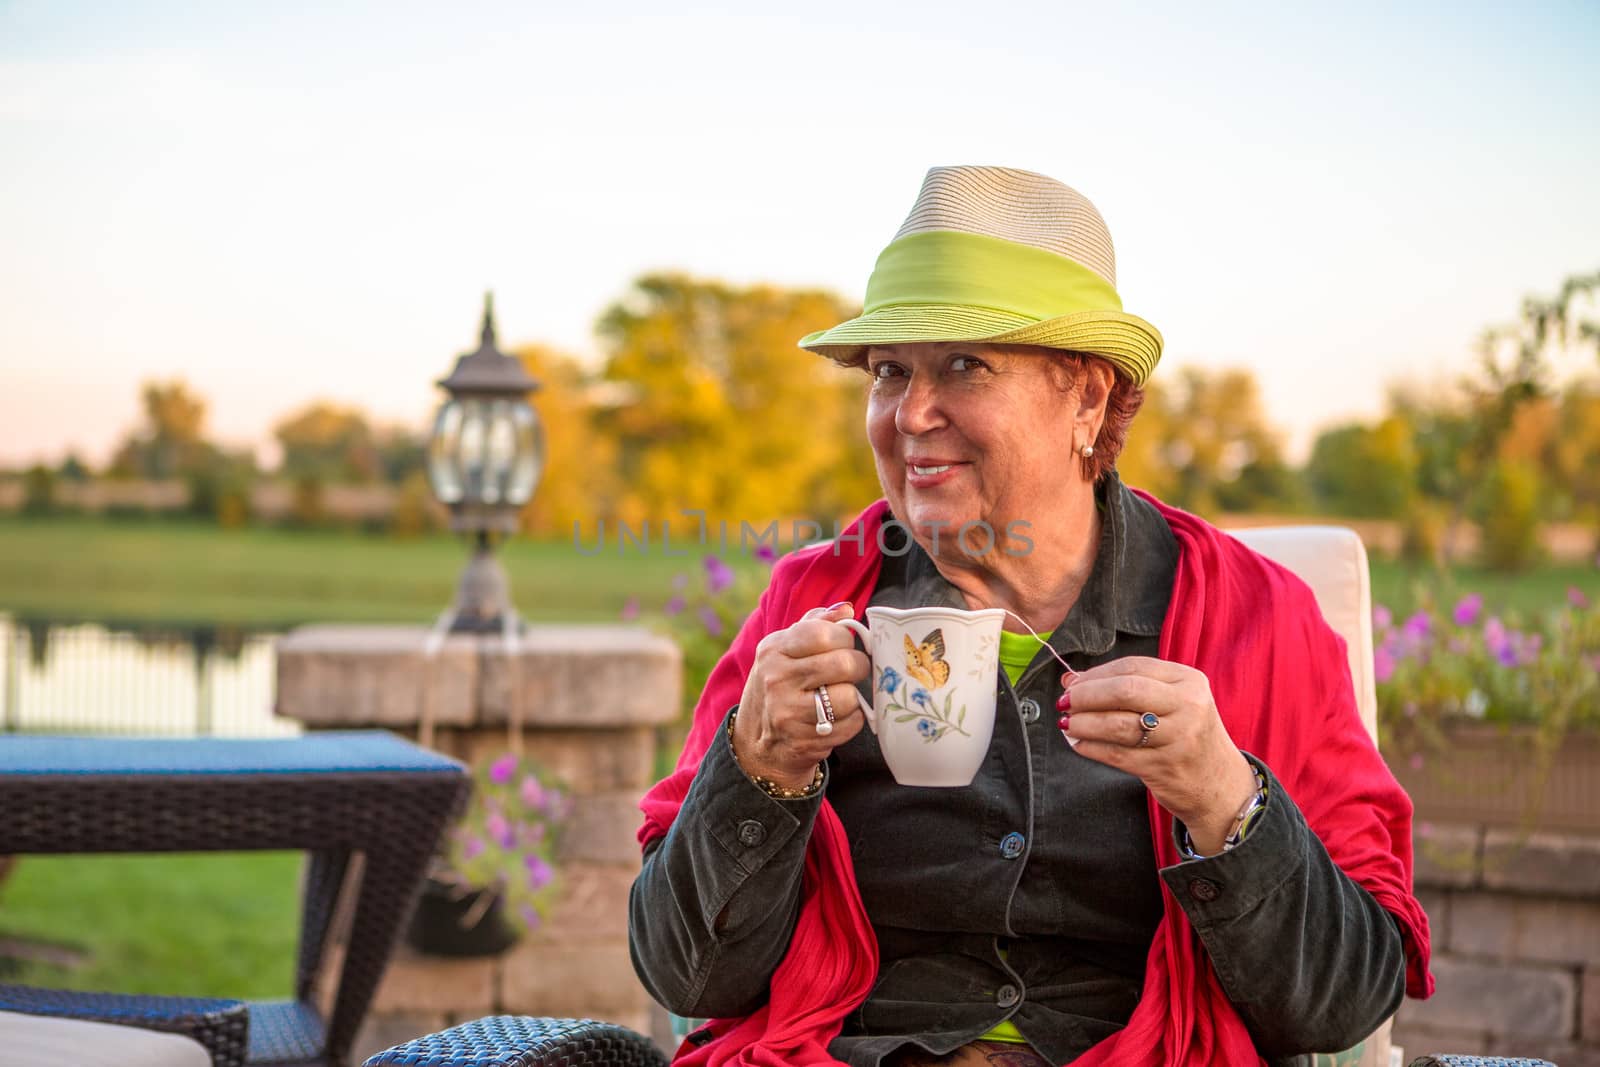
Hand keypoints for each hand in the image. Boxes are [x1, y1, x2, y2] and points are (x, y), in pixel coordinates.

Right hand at [734, 602, 870, 788]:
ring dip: (854, 697)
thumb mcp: (786, 650)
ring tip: (840, 696)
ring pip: (850, 696)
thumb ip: (816, 624)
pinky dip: (852, 720)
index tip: (845, 646)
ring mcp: (788, 713)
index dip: (845, 638)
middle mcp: (777, 679)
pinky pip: (851, 724)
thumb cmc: (779, 685)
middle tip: (854, 671)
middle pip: (844, 664)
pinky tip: (836, 718)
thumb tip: (848, 609)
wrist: (756, 741)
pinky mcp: (804, 741)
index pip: (824, 633)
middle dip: (859, 666)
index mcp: (774, 649)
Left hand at [1059, 657, 1257, 854]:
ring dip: (1084, 723)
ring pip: (1118, 725)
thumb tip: (1072, 678)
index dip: (1096, 673)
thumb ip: (1126, 686)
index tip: (1073, 682)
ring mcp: (1178, 739)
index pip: (1133, 667)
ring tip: (1067, 724)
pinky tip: (1079, 744)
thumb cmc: (1187, 735)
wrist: (1219, 785)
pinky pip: (1117, 754)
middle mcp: (1187, 707)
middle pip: (1125, 691)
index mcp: (1189, 681)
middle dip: (1087, 696)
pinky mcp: (1163, 768)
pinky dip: (1092, 747)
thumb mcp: (1171, 702)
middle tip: (1065, 702)